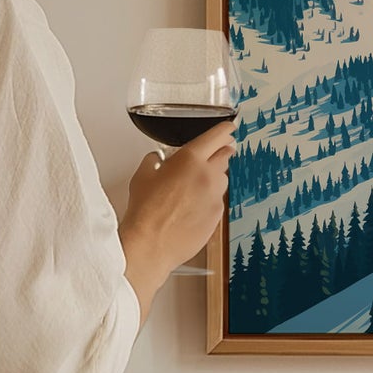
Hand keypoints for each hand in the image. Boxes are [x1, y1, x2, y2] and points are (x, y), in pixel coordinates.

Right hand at [119, 119, 235, 320]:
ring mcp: (215, 197)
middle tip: (216, 152)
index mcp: (190, 159)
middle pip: (225, 156)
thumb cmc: (145, 211)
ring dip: (214, 177)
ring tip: (196, 184)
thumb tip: (158, 159)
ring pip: (222, 179)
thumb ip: (154, 160)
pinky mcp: (217, 216)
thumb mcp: (142, 176)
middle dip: (221, 152)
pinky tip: (193, 206)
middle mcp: (208, 175)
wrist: (151, 244)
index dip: (225, 130)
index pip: (217, 136)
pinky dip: (210, 199)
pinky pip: (217, 201)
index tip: (229, 128)